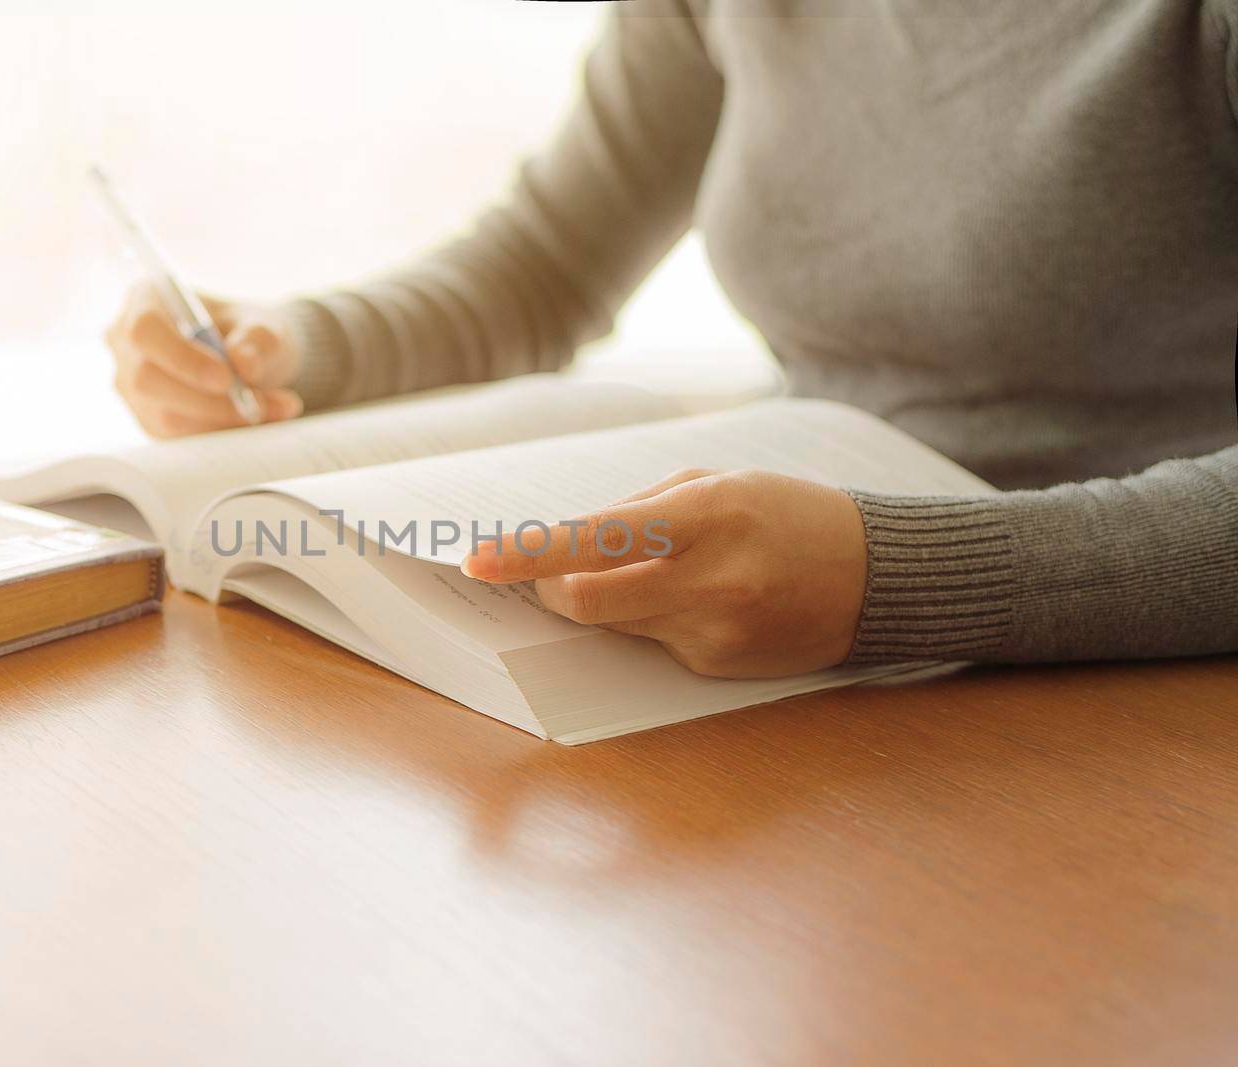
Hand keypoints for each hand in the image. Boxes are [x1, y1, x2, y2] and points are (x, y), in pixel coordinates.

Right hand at [106, 280, 304, 436]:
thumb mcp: (264, 325)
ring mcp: (131, 386)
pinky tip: (256, 422)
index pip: (145, 331)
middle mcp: (127, 344)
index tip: (225, 377)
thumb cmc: (247, 332)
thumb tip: (243, 364)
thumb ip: (258, 340)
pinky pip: (177, 438)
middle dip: (206, 400)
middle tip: (258, 404)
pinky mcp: (148, 420)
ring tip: (275, 409)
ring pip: (163, 416)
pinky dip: (220, 433)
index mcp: (145, 301)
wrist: (249, 360)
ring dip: (222, 420)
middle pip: (147, 380)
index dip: (181, 358)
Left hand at [461, 469, 867, 677]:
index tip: (477, 558)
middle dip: (549, 588)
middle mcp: (710, 581)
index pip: (593, 540)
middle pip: (583, 601)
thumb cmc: (788, 514)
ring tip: (661, 573)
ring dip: (607, 601)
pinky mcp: (719, 667)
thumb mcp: (718, 483)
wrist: (878, 576)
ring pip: (614, 625)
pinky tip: (705, 602)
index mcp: (708, 516)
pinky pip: (654, 643)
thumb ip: (637, 508)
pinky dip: (654, 620)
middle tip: (548, 573)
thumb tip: (563, 541)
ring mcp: (715, 633)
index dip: (527, 554)